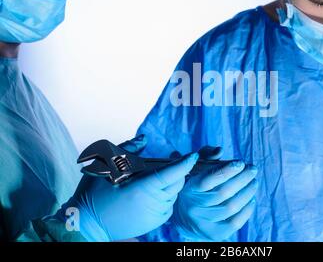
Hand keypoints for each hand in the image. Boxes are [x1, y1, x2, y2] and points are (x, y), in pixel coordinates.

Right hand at [57, 135, 198, 241]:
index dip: (185, 163)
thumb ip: (128, 149)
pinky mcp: (156, 222)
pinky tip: (148, 194)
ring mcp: (156, 215)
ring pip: (173, 193)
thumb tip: (144, 138)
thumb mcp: (106, 166)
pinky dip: (164, 196)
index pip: (172, 173)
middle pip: (177, 182)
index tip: (193, 155)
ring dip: (168, 184)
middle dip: (175, 171)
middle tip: (165, 163)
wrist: (88, 225)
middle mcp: (153, 203)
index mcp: (142, 188)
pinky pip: (168, 204)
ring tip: (149, 180)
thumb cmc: (94, 194)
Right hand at [171, 146, 257, 240]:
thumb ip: (207, 155)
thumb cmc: (196, 185)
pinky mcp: (214, 234)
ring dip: (247, 192)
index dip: (227, 170)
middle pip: (223, 192)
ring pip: (231, 207)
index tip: (241, 162)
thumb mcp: (196, 167)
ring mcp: (203, 223)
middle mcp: (193, 207)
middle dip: (242, 178)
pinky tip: (251, 199)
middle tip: (253, 169)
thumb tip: (220, 150)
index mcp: (189, 189)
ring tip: (254, 182)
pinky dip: (247, 209)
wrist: (186, 216)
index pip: (208, 179)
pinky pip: (235, 222)